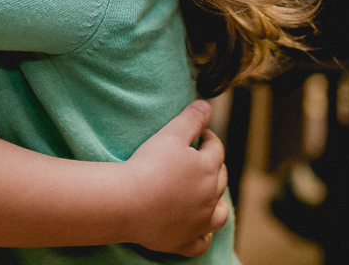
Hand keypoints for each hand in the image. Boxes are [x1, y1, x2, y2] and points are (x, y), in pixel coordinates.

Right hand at [124, 100, 228, 256]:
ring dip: (217, 203)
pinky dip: (204, 237)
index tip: (200, 134)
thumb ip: (191, 118)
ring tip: (209, 196)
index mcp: (208, 169)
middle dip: (214, 166)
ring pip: (218, 214)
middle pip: (220, 179)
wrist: (129, 202)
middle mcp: (209, 197)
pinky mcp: (183, 241)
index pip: (216, 149)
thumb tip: (207, 105)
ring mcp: (198, 222)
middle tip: (200, 159)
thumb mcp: (171, 134)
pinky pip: (200, 243)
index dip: (209, 138)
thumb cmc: (148, 165)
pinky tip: (202, 233)